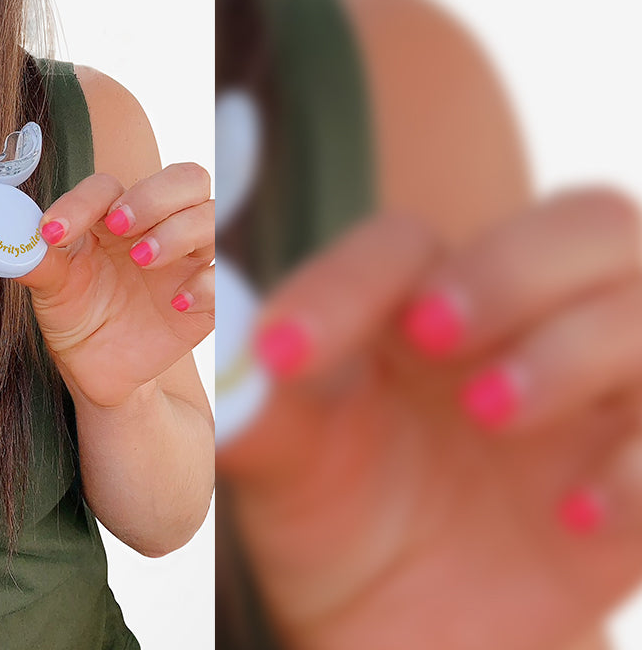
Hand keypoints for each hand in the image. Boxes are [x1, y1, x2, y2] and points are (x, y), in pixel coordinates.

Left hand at [17, 162, 214, 407]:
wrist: (97, 372)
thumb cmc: (75, 316)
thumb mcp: (50, 289)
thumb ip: (35, 260)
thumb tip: (0, 236)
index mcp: (113, 215)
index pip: (108, 186)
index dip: (81, 202)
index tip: (52, 233)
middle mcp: (156, 227)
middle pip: (184, 179)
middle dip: (154, 195)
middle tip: (120, 225)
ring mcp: (186, 259)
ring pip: (211, 216)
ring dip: (179, 230)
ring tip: (143, 259)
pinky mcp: (205, 298)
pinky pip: (222, 276)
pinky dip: (205, 282)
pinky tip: (175, 303)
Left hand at [220, 192, 641, 649]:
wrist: (402, 634)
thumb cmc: (340, 523)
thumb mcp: (288, 472)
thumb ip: (260, 411)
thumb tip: (232, 363)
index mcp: (421, 300)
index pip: (403, 244)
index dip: (344, 284)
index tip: (279, 353)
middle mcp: (527, 324)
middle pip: (582, 224)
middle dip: (512, 266)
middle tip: (432, 334)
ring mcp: (605, 395)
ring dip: (578, 345)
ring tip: (492, 413)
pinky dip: (640, 463)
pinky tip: (571, 515)